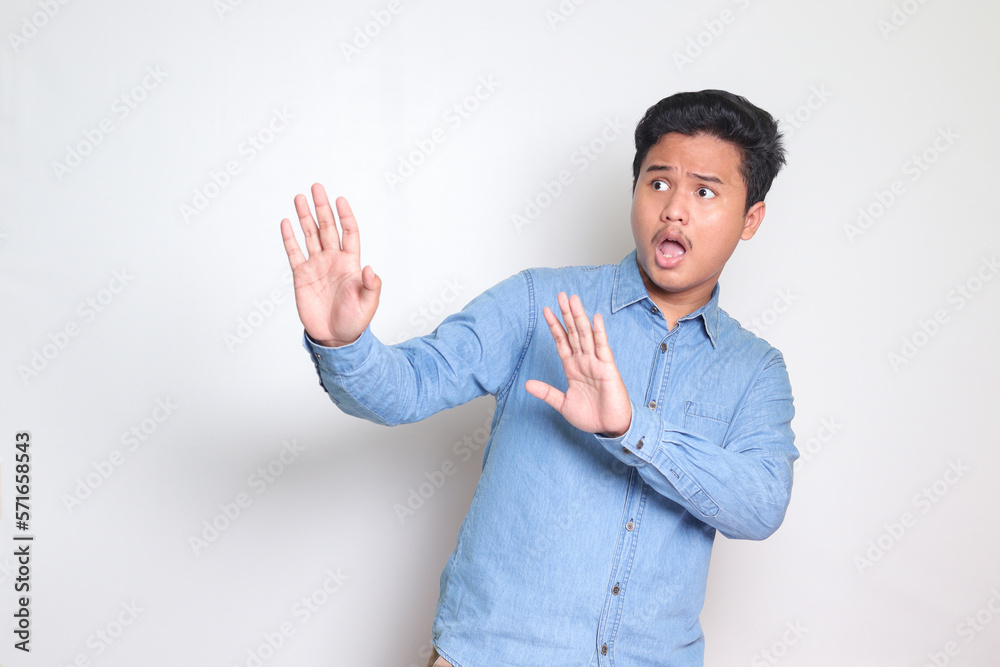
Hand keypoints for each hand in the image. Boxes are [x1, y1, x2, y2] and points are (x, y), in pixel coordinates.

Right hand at [280, 183, 380, 346]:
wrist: (335, 337)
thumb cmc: (355, 321)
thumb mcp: (368, 304)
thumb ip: (370, 286)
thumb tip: (370, 268)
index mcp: (350, 263)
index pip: (348, 233)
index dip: (345, 216)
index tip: (340, 199)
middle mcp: (333, 260)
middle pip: (327, 228)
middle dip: (322, 207)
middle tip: (317, 187)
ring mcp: (316, 266)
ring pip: (310, 235)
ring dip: (305, 216)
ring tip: (299, 197)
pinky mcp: (302, 276)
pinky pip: (294, 253)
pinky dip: (290, 238)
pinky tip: (286, 223)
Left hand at [524, 293, 631, 436]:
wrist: (610, 428)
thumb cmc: (591, 416)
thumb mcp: (563, 404)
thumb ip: (547, 392)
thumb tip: (527, 385)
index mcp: (572, 368)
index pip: (561, 342)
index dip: (554, 326)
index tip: (546, 311)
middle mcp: (583, 361)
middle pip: (573, 332)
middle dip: (566, 314)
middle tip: (561, 295)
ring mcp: (596, 363)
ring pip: (586, 335)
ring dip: (579, 317)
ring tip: (573, 299)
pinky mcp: (608, 368)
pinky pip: (603, 347)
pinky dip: (599, 332)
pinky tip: (595, 318)